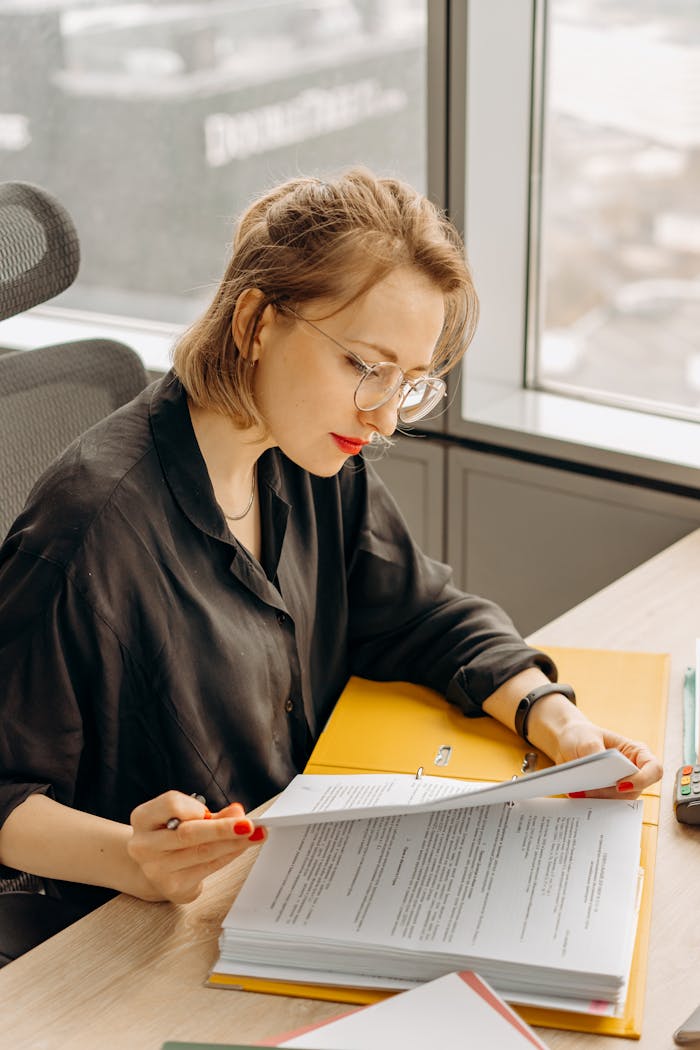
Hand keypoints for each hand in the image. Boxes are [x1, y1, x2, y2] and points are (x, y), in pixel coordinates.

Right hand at [127, 791, 265, 903]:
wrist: (153, 867)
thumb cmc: (171, 835)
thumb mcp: (185, 817)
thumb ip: (210, 814)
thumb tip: (237, 812)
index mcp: (143, 818)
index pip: (171, 805)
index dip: (197, 807)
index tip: (217, 808)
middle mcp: (144, 845)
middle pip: (188, 833)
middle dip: (223, 828)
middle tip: (248, 824)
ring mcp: (156, 869)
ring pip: (202, 852)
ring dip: (233, 843)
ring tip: (255, 835)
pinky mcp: (172, 887)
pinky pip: (207, 868)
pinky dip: (228, 855)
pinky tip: (241, 847)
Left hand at [547, 720, 662, 799]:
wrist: (565, 743)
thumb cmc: (583, 735)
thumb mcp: (587, 740)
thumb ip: (595, 753)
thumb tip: (600, 772)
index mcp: (637, 753)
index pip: (654, 770)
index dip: (642, 780)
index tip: (620, 784)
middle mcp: (632, 772)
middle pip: (634, 792)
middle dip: (613, 793)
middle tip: (590, 788)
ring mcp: (620, 786)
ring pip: (618, 802)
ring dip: (600, 799)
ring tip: (580, 790)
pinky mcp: (605, 796)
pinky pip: (604, 806)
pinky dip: (591, 803)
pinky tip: (577, 795)